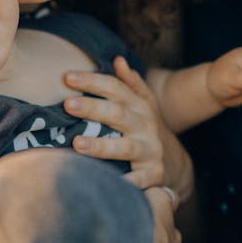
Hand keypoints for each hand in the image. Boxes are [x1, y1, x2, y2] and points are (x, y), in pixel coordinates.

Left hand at [64, 56, 192, 200]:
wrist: (174, 163)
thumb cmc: (145, 129)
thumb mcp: (143, 104)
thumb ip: (130, 83)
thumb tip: (117, 59)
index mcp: (139, 106)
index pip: (115, 88)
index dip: (93, 81)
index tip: (67, 78)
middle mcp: (145, 126)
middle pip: (118, 114)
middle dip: (93, 108)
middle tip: (68, 104)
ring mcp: (149, 150)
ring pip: (124, 148)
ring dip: (100, 146)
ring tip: (77, 143)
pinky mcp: (152, 175)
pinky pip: (136, 181)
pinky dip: (122, 183)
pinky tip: (100, 182)